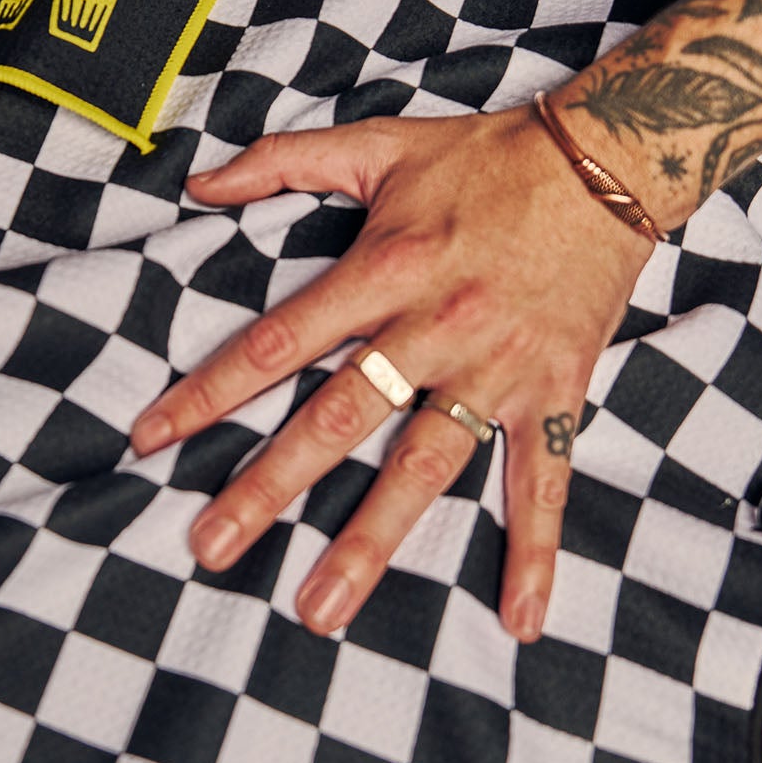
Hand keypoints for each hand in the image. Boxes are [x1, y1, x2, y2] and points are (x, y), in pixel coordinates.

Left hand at [130, 106, 655, 640]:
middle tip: (210, 547)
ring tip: (320, 608)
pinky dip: (535, 550)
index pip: (277, 342)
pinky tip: (519, 619)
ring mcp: (496, 367)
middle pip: (338, 419)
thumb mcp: (378, 144)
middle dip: (269, 486)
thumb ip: (281, 161)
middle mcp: (433, 326)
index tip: (151, 440)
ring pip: (426, 465)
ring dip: (372, 539)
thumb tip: (196, 182)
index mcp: (383, 269)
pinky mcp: (556, 391)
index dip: (208, 391)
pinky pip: (544, 480)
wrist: (610, 161)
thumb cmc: (484, 156)